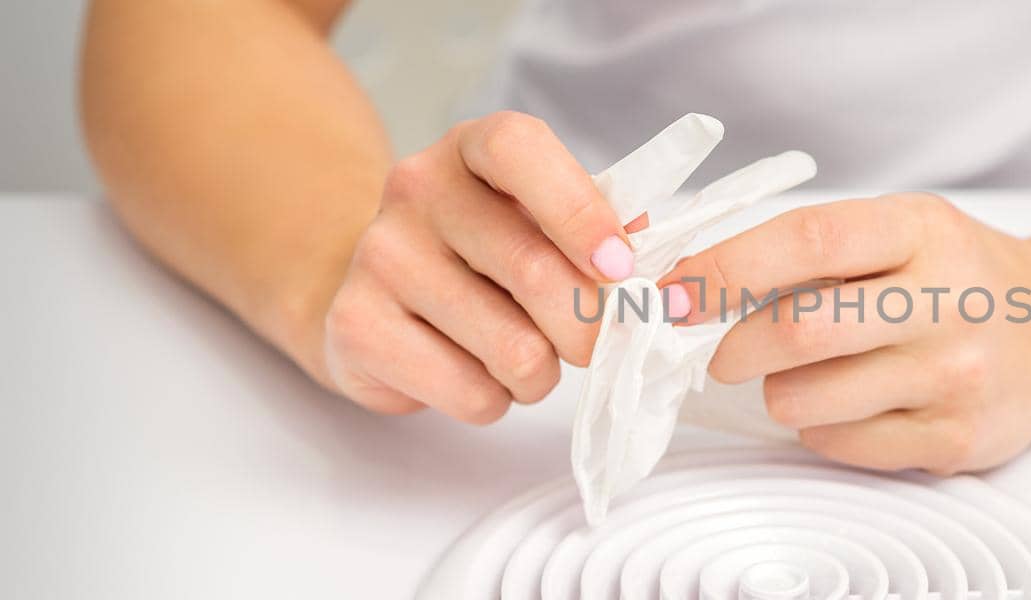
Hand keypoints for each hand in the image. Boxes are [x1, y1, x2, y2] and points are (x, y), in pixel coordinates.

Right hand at [321, 112, 640, 423]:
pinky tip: (478, 373)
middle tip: (594, 343)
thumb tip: (655, 256)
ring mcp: (378, 256)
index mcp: (472, 148)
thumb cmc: (487, 254)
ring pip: (512, 347)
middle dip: (588, 328)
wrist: (380, 295)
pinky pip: (470, 392)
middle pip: (532, 269)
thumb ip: (602, 226)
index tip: (621, 268)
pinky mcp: (355, 327)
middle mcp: (416, 189)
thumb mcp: (542, 219)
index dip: (580, 212)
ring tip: (527, 357)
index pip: (519, 151)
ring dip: (542, 373)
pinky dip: (496, 399)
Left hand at [660, 193, 1030, 472]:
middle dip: (735, 348)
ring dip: (779, 392)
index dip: (725, 269)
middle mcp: (947, 302)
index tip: (673, 292)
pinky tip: (845, 402)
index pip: (807, 241)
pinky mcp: (955, 440)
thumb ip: (816, 247)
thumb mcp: (904, 229)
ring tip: (801, 375)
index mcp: (923, 231)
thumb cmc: (958, 276)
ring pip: (811, 401)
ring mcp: (955, 377)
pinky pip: (842, 444)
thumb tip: (693, 279)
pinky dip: (819, 427)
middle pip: (800, 333)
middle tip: (721, 352)